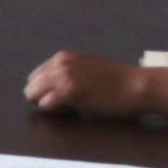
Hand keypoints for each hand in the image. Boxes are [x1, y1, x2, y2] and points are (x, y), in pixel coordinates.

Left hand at [22, 50, 167, 123]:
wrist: (136, 86)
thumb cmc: (116, 82)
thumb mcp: (87, 69)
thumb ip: (68, 74)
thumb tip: (51, 88)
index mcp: (63, 56)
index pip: (36, 77)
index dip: (46, 90)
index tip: (63, 97)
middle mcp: (60, 62)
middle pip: (31, 86)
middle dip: (43, 98)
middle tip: (65, 106)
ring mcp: (64, 75)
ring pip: (34, 95)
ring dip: (48, 105)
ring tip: (70, 108)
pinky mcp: (70, 90)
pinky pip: (46, 104)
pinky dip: (55, 111)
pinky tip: (73, 110)